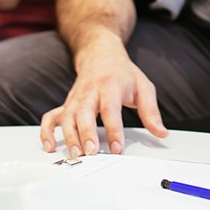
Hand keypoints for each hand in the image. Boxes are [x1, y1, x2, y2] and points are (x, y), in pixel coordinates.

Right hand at [39, 36, 166, 156]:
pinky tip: (51, 147)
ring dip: (69, 136)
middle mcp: (90, 91)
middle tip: (91, 152)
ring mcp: (76, 98)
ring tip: (76, 154)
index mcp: (111, 85)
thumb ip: (151, 112)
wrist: (102, 55)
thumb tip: (161, 133)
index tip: (117, 148)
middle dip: (86, 133)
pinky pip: (51, 118)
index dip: (114, 130)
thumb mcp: (143, 87)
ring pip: (67, 117)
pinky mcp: (66, 104)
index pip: (111, 109)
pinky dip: (47, 132)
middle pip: (85, 112)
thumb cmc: (123, 74)